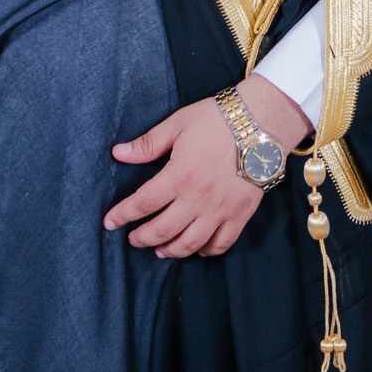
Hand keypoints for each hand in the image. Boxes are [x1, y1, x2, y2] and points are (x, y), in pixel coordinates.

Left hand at [105, 74, 309, 257]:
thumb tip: (118, 153)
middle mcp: (198, 198)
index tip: (109, 222)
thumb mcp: (178, 124)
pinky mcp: (240, 214)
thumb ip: (148, 143)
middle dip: (142, 238)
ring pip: (190, 243)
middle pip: (162, 230)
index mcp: (179, 175)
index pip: (142, 203)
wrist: (262, 124)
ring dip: (171, 250)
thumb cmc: (217, 120)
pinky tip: (197, 249)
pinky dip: (207, 251)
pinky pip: (222, 243)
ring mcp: (220, 210)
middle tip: (133, 239)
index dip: (122, 215)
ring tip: (160, 250)